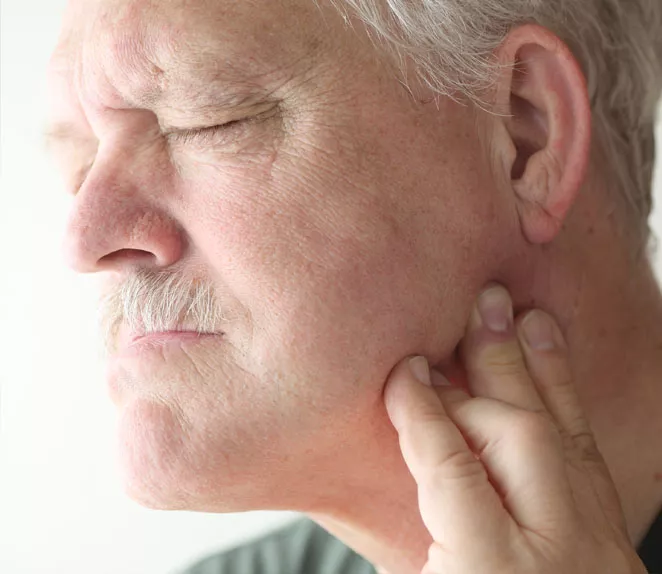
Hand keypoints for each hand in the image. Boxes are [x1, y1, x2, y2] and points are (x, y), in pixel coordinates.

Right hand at [383, 284, 646, 573]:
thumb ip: (409, 541)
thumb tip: (381, 479)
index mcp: (492, 572)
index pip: (452, 469)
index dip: (423, 413)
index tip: (402, 372)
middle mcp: (553, 551)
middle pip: (517, 438)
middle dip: (488, 369)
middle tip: (473, 310)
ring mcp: (593, 544)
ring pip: (564, 436)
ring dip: (537, 368)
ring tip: (520, 315)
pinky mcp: (609, 539)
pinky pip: (589, 456)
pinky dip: (568, 403)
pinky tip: (556, 365)